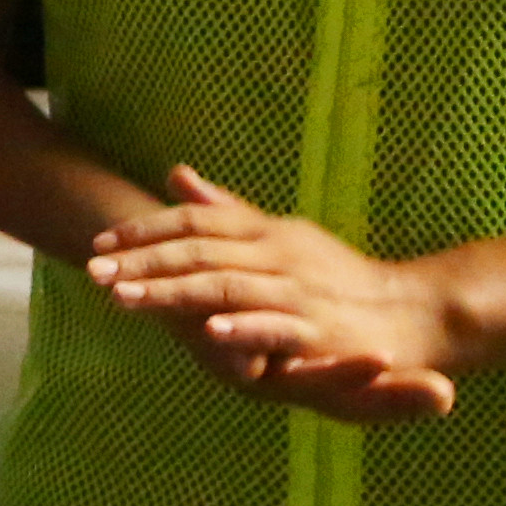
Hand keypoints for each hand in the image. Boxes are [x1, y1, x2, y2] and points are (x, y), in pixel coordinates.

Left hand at [87, 167, 463, 421]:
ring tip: (125, 297)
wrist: (413, 312)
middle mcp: (278, 253)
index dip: (147, 230)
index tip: (99, 240)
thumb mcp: (280, 233)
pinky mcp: (321, 329)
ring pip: (226, 284)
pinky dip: (244, 325)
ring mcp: (298, 290)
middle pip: (200, 250)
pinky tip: (208, 332)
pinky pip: (277, 326)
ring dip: (174, 292)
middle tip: (93, 269)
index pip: (196, 220)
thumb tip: (175, 173)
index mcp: (266, 230)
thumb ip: (227, 209)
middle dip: (143, 260)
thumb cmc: (338, 276)